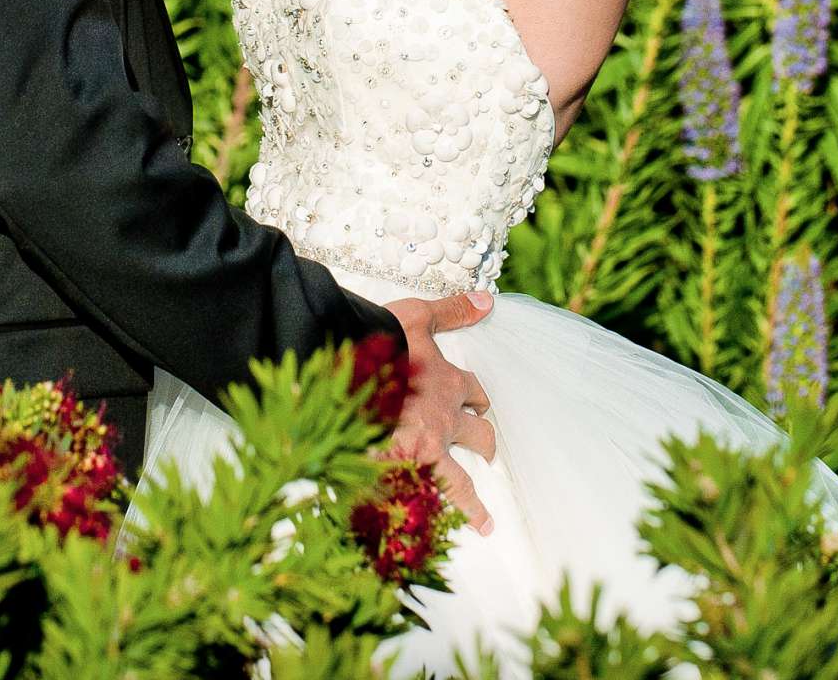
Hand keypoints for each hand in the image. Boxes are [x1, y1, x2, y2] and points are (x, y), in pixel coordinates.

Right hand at [382, 291, 495, 533]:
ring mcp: (424, 450)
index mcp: (448, 384)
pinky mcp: (401, 472)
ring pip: (458, 483)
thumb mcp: (418, 316)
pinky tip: (425, 537)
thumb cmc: (379, 341)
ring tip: (485, 523)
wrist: (348, 372)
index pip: (474, 394)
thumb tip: (486, 301)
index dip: (478, 400)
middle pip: (478, 438)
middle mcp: (444, 421)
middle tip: (490, 454)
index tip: (482, 406)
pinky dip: (424, 519)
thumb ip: (452, 311)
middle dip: (485, 446)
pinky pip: (420, 501)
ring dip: (473, 504)